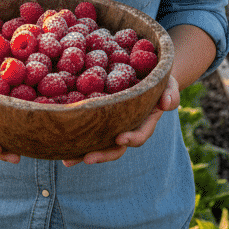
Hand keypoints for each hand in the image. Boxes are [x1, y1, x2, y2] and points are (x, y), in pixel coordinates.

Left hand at [62, 75, 179, 166]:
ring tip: (66, 159)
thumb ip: (171, 91)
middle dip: (102, 154)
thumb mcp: (167, 81)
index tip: (120, 137)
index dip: (131, 138)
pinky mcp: (97, 118)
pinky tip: (57, 142)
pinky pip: (86, 129)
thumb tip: (167, 103)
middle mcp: (127, 127)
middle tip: (87, 158)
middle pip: (115, 147)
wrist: (142, 69)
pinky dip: (73, 136)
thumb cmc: (157, 76)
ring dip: (82, 153)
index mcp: (144, 122)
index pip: (139, 135)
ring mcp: (111, 125)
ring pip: (98, 142)